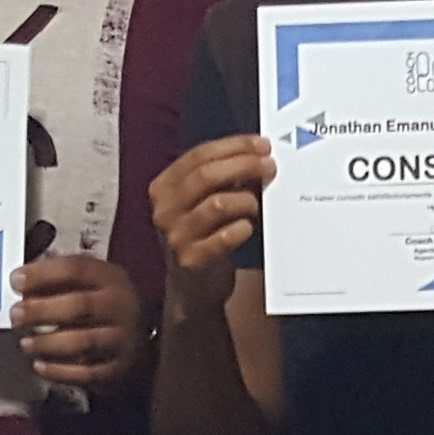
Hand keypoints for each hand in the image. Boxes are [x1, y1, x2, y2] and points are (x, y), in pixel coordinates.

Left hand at [14, 252, 150, 396]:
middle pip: (80, 306)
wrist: (139, 339)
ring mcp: (122, 340)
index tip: (15, 280)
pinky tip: (39, 366)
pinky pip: (87, 373)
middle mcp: (120, 306)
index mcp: (110, 278)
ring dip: (48, 343)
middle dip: (42, 310)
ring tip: (26, 343)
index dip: (43, 274)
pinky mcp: (119, 369)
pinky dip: (59, 371)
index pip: (76, 269)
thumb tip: (20, 284)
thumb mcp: (89, 281)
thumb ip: (58, 279)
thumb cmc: (101, 304)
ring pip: (83, 342)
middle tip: (15, 315)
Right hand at [146, 138, 270, 313]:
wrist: (192, 289)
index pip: (199, 155)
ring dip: (246, 200)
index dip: (234, 146)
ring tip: (255, 205)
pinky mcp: (191, 261)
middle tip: (270, 166)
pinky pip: (225, 237)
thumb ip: (223, 179)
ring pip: (218, 204)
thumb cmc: (203, 236)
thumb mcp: (202, 203)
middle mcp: (164, 210)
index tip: (262, 145)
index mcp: (163, 187)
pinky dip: (242, 228)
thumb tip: (257, 155)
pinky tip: (247, 228)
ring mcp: (175, 236)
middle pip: (206, 175)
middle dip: (244, 165)